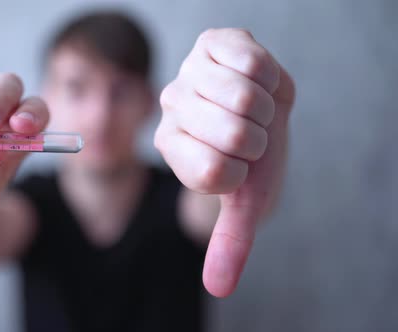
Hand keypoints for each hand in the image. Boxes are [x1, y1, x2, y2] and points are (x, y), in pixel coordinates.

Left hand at [155, 29, 294, 296]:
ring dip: (267, 108)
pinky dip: (272, 78)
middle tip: (250, 133)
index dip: (243, 171)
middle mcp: (170, 108)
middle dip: (259, 139)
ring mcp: (188, 72)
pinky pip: (251, 62)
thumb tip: (217, 289)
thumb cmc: (252, 156)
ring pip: (244, 98)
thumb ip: (229, 241)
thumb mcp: (244, 200)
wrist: (263, 109)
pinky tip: (256, 81)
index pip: (212, 173)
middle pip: (232, 135)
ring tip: (254, 108)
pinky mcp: (211, 43)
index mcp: (172, 147)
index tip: (240, 163)